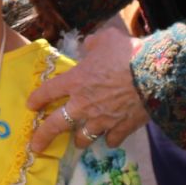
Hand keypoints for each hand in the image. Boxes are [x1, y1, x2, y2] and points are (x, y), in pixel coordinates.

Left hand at [27, 26, 150, 150]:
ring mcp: (102, 120)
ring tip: (79, 141)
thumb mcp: (106, 38)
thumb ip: (92, 44)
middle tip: (36, 146)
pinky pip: (110, 141)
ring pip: (83, 138)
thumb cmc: (127, 53)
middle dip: (43, 137)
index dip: (37, 99)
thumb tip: (89, 46)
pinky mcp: (121, 129)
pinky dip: (109, 139)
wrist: (154, 74)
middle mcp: (83, 105)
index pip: (48, 91)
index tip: (31, 105)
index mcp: (76, 81)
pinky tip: (110, 137)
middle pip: (56, 125)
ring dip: (79, 139)